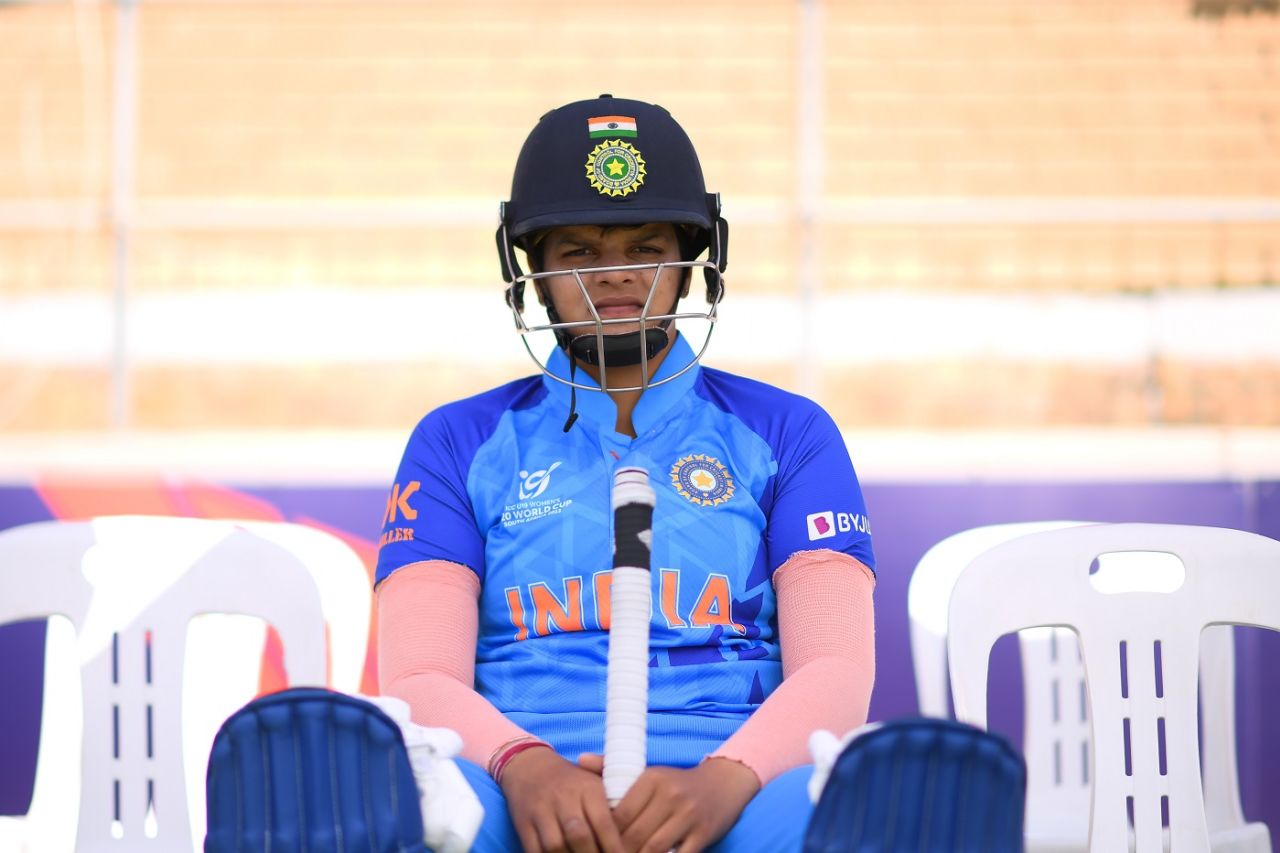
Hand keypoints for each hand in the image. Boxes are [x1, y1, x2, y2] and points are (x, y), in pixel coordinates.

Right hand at [500, 746, 624, 852]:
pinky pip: (535, 849)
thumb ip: (613, 802)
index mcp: (587, 788)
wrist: (530, 767)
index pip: (604, 822)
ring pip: (555, 845)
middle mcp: (564, 798)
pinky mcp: (524, 823)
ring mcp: (541, 811)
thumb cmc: (571, 782)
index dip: (614, 846)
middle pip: (579, 835)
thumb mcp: (594, 782)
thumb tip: (634, 832)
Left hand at [581, 755, 760, 852]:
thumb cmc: (677, 783)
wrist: (723, 784)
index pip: (620, 814)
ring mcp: (688, 815)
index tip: (598, 842)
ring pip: (653, 848)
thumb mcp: (648, 772)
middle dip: (619, 851)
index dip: (606, 834)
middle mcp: (670, 795)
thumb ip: (612, 768)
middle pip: (634, 834)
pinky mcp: (703, 834)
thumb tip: (580, 759)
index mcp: (653, 778)